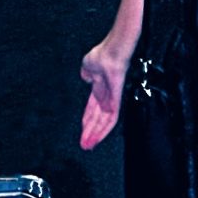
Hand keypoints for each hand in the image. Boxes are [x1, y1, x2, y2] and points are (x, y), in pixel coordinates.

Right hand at [79, 36, 131, 150]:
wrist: (111, 52)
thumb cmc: (101, 55)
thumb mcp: (88, 66)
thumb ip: (86, 75)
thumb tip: (86, 78)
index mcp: (99, 89)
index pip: (93, 109)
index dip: (87, 121)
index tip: (82, 132)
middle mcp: (105, 97)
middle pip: (97, 119)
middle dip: (89, 132)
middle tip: (83, 145)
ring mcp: (111, 100)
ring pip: (104, 123)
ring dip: (95, 135)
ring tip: (86, 146)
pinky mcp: (116, 102)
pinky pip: (111, 120)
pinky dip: (103, 131)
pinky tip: (96, 138)